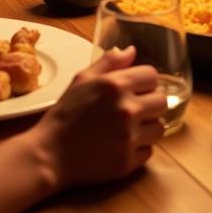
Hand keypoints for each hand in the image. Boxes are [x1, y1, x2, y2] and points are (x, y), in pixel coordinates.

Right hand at [37, 46, 164, 187]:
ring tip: (127, 129)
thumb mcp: (82, 80)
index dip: (144, 82)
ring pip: (159, 127)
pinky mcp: (127, 162)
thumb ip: (109, 62)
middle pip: (162, 101)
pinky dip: (138, 149)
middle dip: (149, 104)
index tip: (135, 89)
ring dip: (147, 127)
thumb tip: (131, 50)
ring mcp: (129, 138)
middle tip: (132, 110)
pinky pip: (149, 151)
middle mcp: (127, 110)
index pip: (152, 76)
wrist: (49, 155)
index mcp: (116, 86)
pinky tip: (121, 146)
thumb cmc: (65, 114)